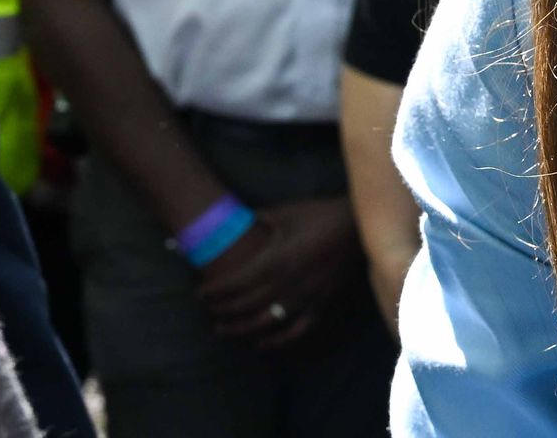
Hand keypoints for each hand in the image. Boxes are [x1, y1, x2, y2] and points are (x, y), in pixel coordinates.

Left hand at [195, 197, 361, 349]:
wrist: (357, 225)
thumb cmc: (319, 215)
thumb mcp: (286, 212)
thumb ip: (258, 218)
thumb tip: (233, 220)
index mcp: (275, 260)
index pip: (234, 284)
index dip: (213, 292)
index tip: (198, 294)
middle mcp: (285, 284)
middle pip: (244, 305)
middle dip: (221, 309)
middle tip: (208, 310)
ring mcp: (304, 298)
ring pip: (263, 322)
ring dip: (239, 328)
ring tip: (222, 329)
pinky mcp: (320, 305)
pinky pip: (295, 331)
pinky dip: (276, 341)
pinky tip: (260, 344)